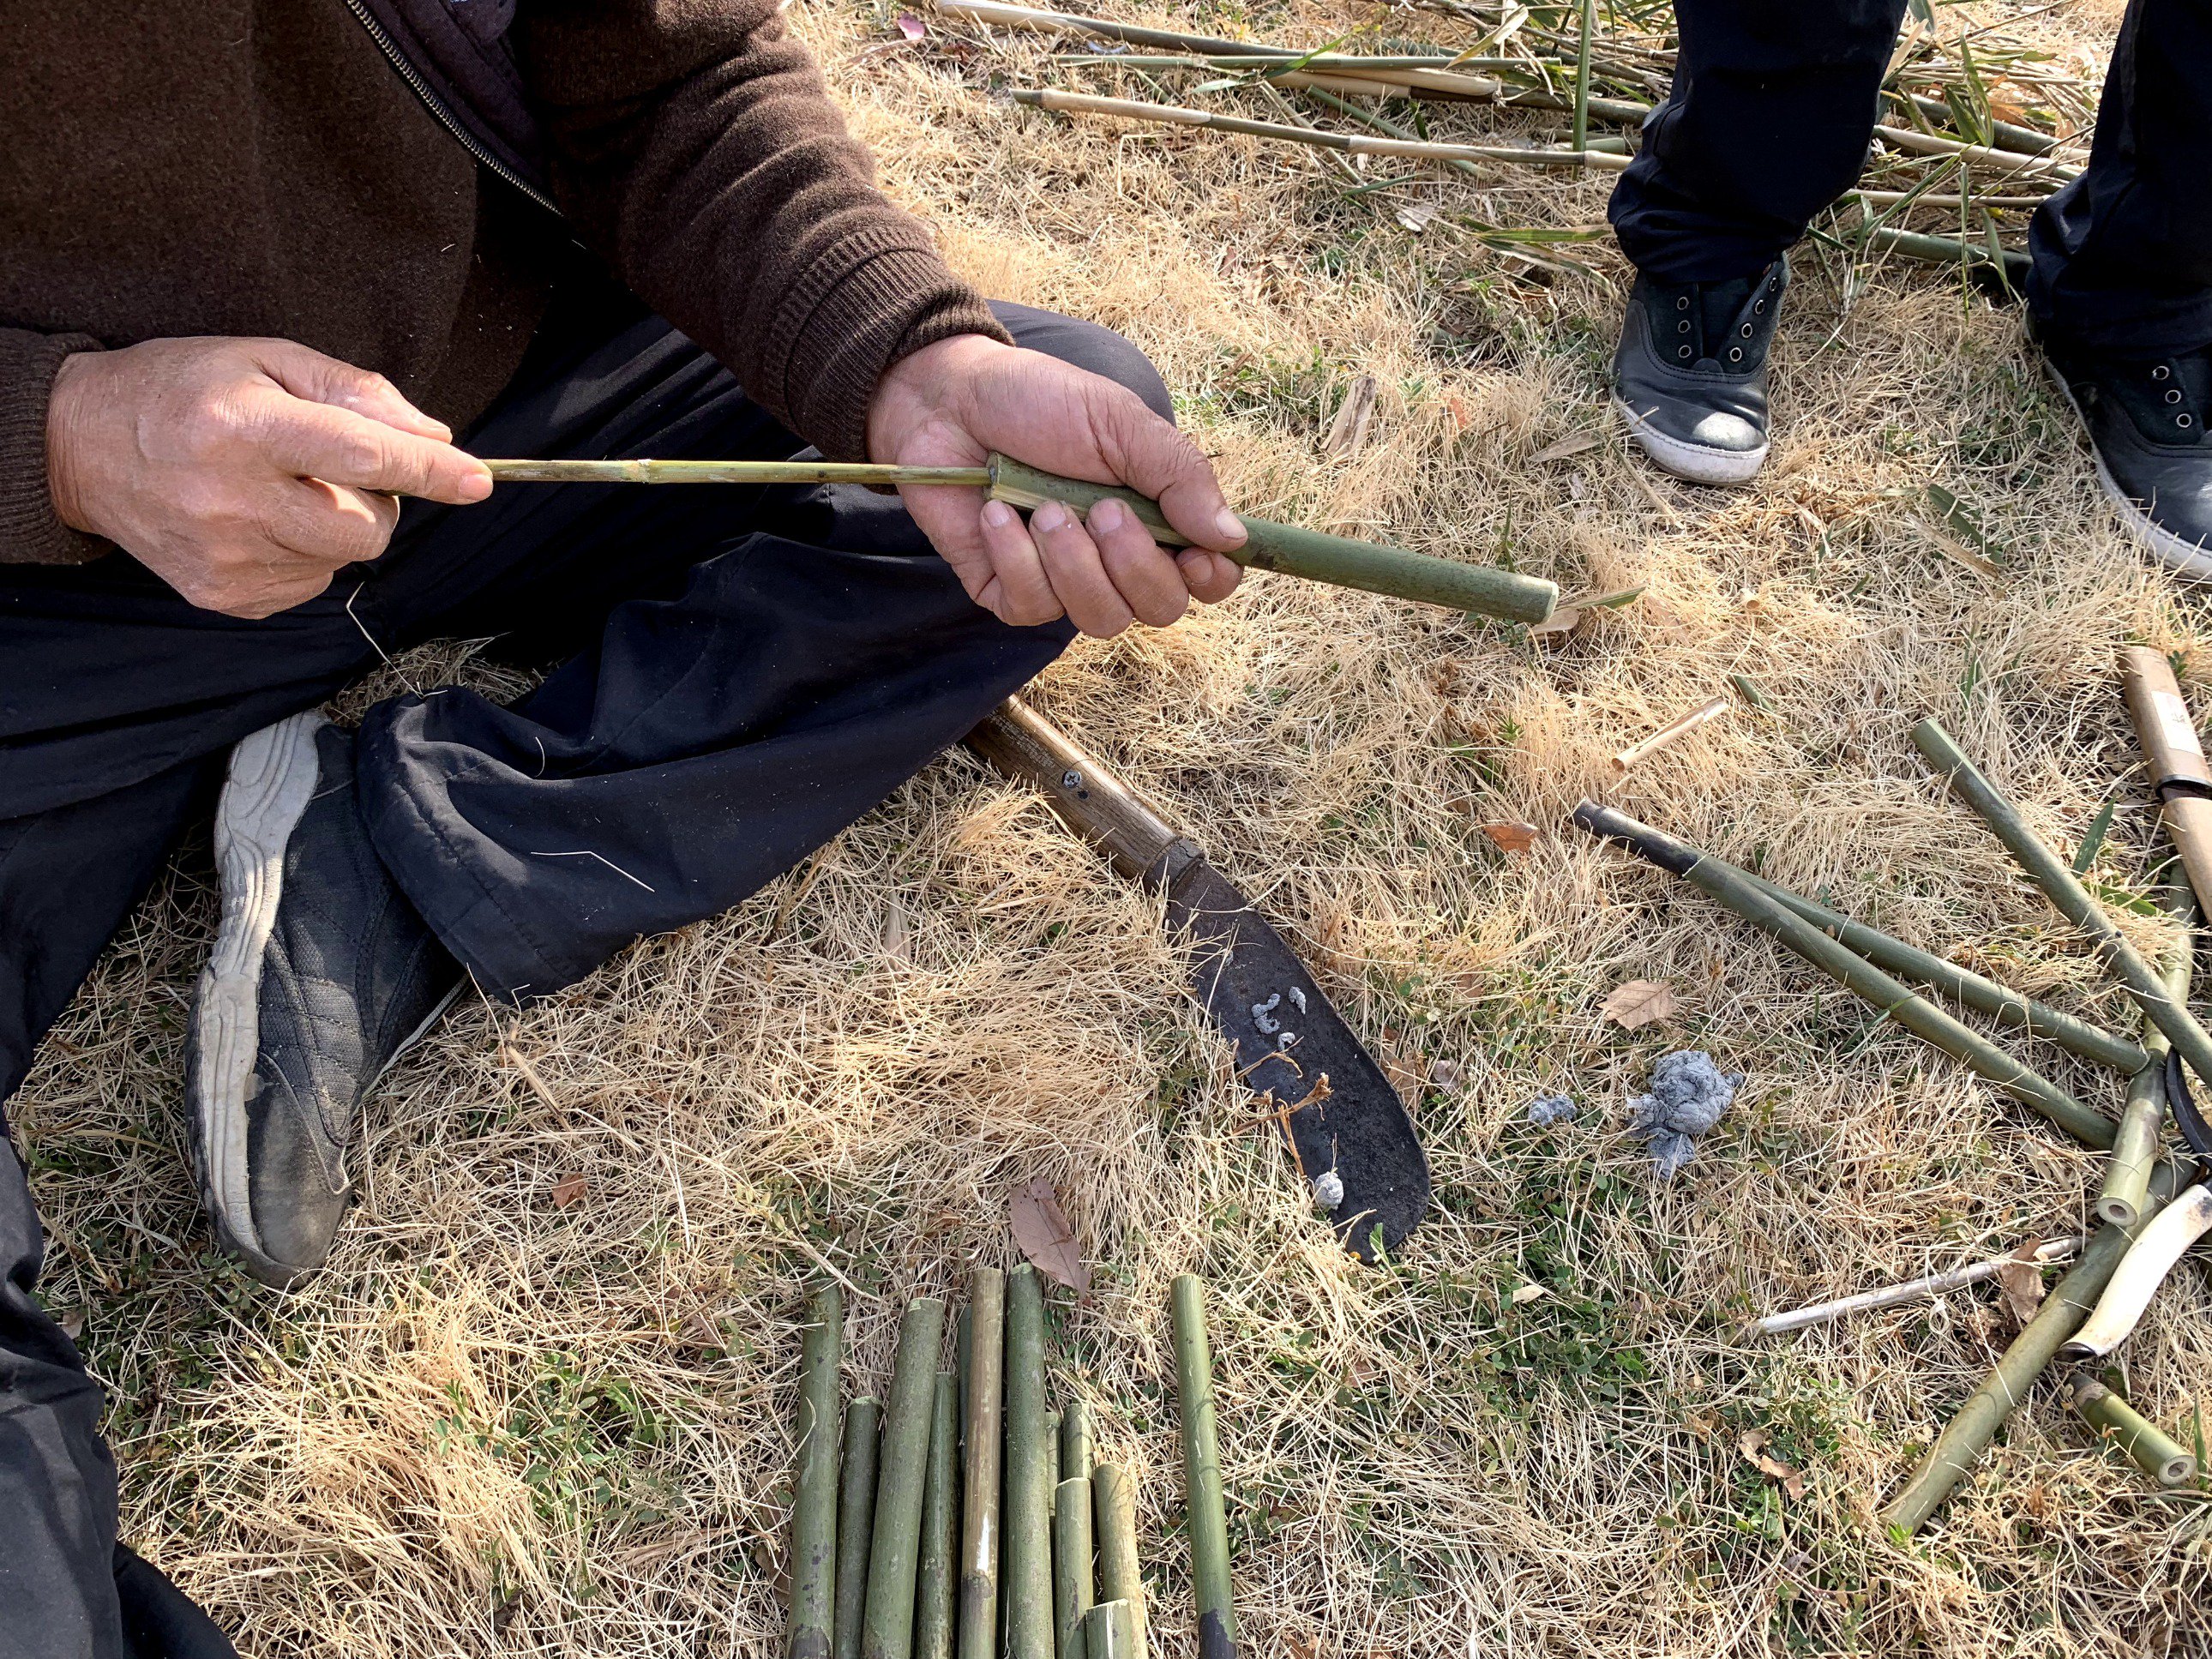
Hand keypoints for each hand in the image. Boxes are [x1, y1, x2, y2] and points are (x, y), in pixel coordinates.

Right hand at [46, 336, 492, 617]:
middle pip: (364, 527)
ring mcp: (227, 558)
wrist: (82, 444)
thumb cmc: (183, 391)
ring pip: (342, 559)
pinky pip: (309, 582)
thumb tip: (431, 438)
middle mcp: (233, 500)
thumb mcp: (265, 359)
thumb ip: (354, 392)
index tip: (477, 480)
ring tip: (281, 488)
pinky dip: (305, 552)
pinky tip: (260, 519)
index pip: (359, 456)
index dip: (426, 472)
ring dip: (334, 525)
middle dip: (373, 499)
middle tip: (329, 467)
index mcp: (245, 430)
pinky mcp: (223, 595)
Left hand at [865, 333, 1243, 636]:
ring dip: (1072, 561)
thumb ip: (1179, 476)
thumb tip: (1233, 537)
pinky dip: (1016, 559)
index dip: (1210, 579)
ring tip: (1042, 507)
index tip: (1193, 556)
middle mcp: (1116, 558)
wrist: (948, 397)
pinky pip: (1032, 608)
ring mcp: (1062, 580)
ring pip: (1097, 618)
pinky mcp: (1009, 591)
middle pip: (1157, 609)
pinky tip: (997, 515)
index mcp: (1156, 517)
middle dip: (1131, 564)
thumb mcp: (1120, 422)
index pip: (1208, 579)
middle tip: (1101, 508)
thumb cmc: (1040, 402)